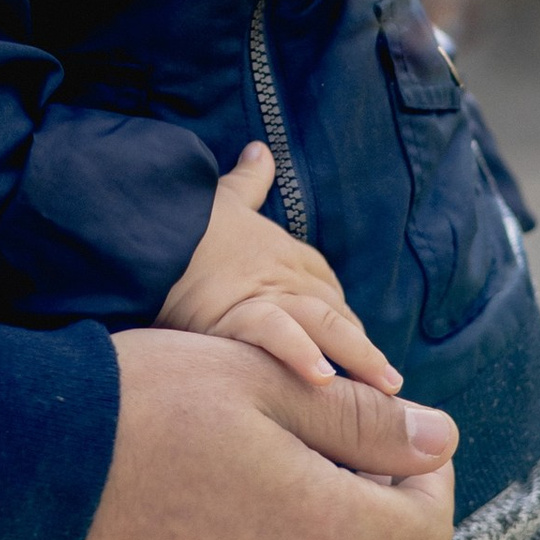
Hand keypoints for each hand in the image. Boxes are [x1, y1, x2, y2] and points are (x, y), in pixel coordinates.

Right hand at [41, 326, 456, 539]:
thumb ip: (361, 418)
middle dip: (390, 526)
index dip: (431, 484)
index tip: (406, 445)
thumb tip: (441, 438)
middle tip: (353, 468)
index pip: (426, 534)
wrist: (35, 466)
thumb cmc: (151, 402)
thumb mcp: (264, 380)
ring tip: (301, 512)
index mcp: (320, 526)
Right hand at [156, 142, 400, 391]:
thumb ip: (249, 180)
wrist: (149, 221)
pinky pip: (277, 335)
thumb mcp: (225, 196)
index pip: (326, 287)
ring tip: (385, 389)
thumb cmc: (185, 214)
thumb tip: (259, 150)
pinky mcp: (236, 312)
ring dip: (358, 356)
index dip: (342, 315)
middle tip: (389, 385)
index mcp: (283, 252)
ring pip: (325, 324)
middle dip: (362, 348)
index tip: (355, 340)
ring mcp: (265, 292)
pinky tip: (322, 378)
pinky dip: (301, 353)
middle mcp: (284, 273)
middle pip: (336, 312)